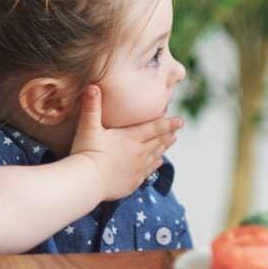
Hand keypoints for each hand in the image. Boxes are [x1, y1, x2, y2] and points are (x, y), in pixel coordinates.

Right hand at [69, 85, 181, 200]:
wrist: (86, 182)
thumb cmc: (86, 153)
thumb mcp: (88, 127)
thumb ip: (92, 107)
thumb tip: (91, 85)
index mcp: (131, 137)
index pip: (155, 128)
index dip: (169, 124)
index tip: (181, 121)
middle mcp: (139, 152)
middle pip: (158, 141)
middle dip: (168, 134)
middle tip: (177, 130)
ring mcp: (137, 168)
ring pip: (156, 155)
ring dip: (164, 148)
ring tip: (171, 141)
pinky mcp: (133, 182)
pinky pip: (149, 172)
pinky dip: (155, 165)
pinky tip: (158, 162)